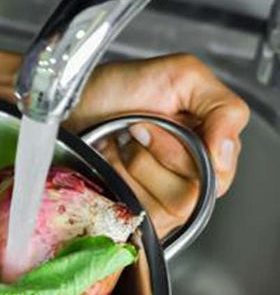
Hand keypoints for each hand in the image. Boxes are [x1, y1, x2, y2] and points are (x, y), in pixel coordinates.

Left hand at [64, 54, 249, 237]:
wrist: (68, 107)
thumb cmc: (115, 91)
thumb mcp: (180, 77)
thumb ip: (224, 109)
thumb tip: (226, 154)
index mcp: (207, 148)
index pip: (221, 174)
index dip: (186, 151)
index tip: (153, 122)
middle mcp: (187, 180)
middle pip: (192, 192)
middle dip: (157, 154)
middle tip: (134, 129)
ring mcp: (159, 203)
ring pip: (167, 205)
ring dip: (133, 167)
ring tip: (119, 145)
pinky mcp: (133, 217)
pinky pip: (140, 215)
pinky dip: (117, 181)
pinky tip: (107, 162)